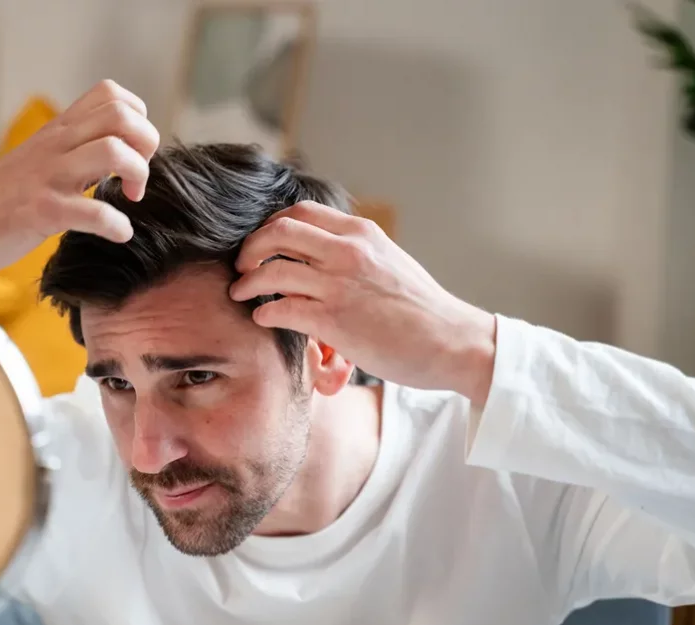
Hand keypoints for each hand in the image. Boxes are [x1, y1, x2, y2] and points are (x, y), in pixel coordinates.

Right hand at [0, 80, 159, 280]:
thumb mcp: (38, 164)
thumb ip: (74, 153)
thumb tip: (120, 156)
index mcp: (56, 132)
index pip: (111, 94)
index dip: (137, 118)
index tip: (133, 152)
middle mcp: (54, 146)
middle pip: (121, 116)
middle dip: (146, 145)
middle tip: (136, 178)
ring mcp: (46, 177)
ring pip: (113, 152)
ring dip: (137, 176)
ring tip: (129, 200)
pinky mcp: (39, 212)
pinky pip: (93, 212)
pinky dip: (116, 226)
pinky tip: (116, 235)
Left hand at [229, 201, 496, 404]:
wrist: (453, 342)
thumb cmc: (422, 309)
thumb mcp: (390, 260)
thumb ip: (356, 251)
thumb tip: (322, 252)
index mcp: (362, 233)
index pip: (300, 212)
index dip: (270, 226)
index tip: (261, 244)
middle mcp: (348, 252)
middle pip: (277, 232)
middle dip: (249, 249)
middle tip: (241, 266)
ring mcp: (339, 285)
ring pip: (271, 270)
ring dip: (247, 282)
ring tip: (241, 293)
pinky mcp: (334, 321)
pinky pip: (281, 308)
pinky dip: (264, 312)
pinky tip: (264, 318)